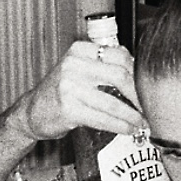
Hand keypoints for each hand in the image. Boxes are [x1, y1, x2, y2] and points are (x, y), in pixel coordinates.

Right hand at [14, 40, 142, 142]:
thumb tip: (139, 71)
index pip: (119, 55)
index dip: (138, 72)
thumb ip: (104, 65)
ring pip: (113, 102)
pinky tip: (128, 129)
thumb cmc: (61, 91)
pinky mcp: (69, 110)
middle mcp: (74, 65)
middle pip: (120, 76)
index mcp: (79, 50)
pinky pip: (103, 119)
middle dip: (139, 94)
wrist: (32, 111)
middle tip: (149, 106)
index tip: (147, 86)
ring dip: (132, 115)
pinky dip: (120, 126)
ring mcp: (70, 87)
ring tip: (141, 122)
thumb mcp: (78, 69)